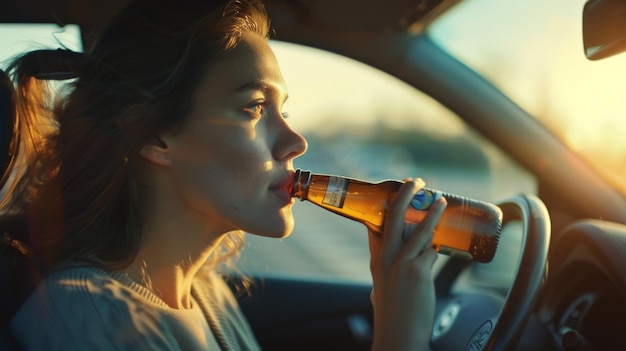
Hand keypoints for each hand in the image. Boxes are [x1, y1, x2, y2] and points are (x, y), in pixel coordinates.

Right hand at [368, 178, 446, 350]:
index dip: (384, 207)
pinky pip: (431, 251)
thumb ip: (397, 274)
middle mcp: (386, 259)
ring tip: (441, 201)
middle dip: (405, 196)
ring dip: (431, 213)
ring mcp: (402, 264)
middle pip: (393, 218)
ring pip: (418, 230)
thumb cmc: (394, 317)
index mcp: (377, 262)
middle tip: (414, 182)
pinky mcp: (419, 272)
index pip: (375, 228)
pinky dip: (437, 245)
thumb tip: (416, 265)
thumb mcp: (385, 290)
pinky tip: (448, 237)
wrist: (398, 336)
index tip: (393, 192)